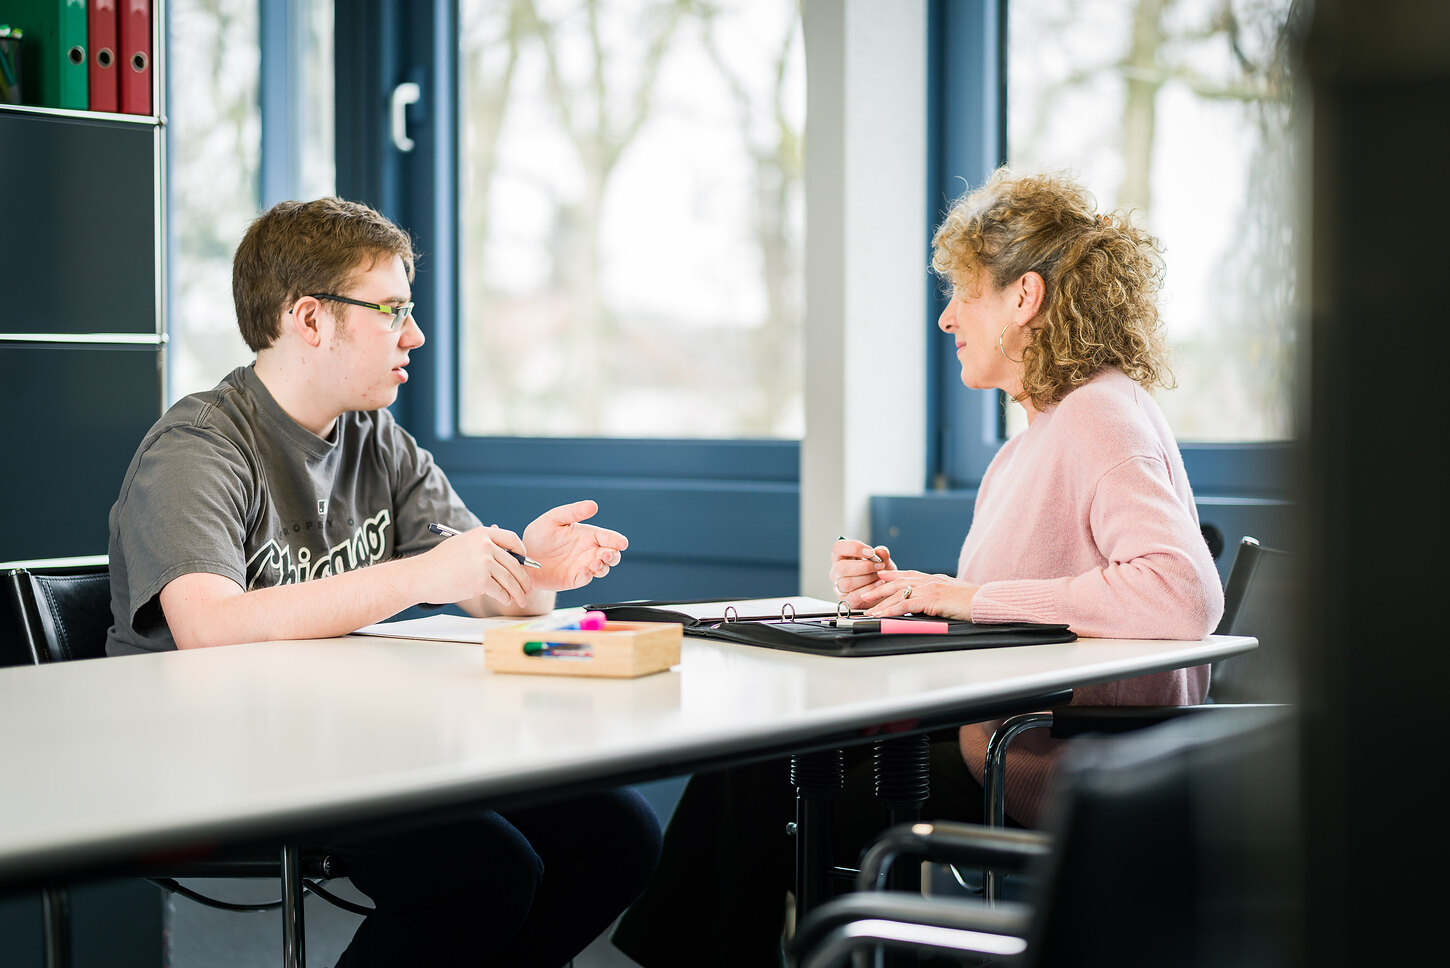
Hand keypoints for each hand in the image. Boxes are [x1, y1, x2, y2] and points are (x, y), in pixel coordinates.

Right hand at [420, 525, 532, 608]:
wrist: (422, 576)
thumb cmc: (439, 563)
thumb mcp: (462, 544)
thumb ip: (482, 544)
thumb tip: (504, 547)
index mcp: (481, 534)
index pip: (511, 539)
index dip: (522, 552)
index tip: (525, 563)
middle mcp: (485, 545)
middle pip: (514, 563)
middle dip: (523, 578)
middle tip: (527, 588)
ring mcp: (484, 563)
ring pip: (510, 579)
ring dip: (518, 592)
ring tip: (521, 599)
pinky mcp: (481, 581)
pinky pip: (501, 591)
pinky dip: (505, 597)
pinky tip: (506, 601)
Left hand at [521, 500, 627, 589]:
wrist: (524, 557)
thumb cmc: (539, 535)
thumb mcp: (553, 519)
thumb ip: (573, 512)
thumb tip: (593, 505)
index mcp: (587, 535)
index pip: (608, 537)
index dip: (617, 540)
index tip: (622, 542)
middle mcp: (589, 551)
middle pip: (612, 555)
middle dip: (614, 556)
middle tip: (607, 554)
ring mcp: (583, 566)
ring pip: (603, 569)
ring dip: (603, 567)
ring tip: (595, 563)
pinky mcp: (574, 579)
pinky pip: (586, 579)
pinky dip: (588, 576)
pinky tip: (583, 570)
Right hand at [829, 537, 894, 607]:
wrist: (883, 592)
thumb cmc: (878, 574)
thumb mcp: (883, 562)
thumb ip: (882, 556)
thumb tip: (882, 551)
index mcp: (841, 557)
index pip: (838, 548)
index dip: (854, 548)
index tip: (871, 552)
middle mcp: (836, 572)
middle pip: (841, 567)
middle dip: (864, 567)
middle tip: (880, 566)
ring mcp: (839, 587)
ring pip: (846, 583)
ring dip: (867, 579)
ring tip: (880, 577)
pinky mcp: (846, 600)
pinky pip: (854, 596)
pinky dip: (869, 589)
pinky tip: (878, 584)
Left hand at [859, 570, 978, 620]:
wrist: (984, 601)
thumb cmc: (971, 602)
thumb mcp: (951, 596)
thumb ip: (937, 597)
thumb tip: (929, 604)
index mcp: (933, 579)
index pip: (907, 575)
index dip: (891, 577)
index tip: (877, 579)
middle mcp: (928, 580)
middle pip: (897, 583)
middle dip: (879, 590)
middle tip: (864, 596)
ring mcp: (929, 588)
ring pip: (898, 594)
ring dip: (880, 603)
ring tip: (867, 610)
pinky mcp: (931, 599)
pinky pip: (905, 605)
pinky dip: (891, 610)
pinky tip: (881, 615)